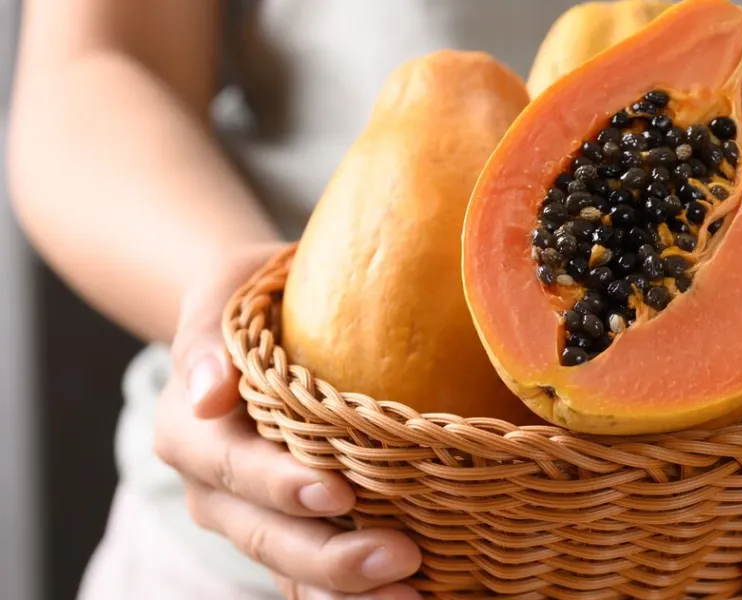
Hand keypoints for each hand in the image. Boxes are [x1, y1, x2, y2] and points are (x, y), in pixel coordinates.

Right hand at [152, 243, 422, 599]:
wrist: (251, 327)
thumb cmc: (249, 300)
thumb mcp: (223, 292)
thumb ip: (208, 337)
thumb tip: (209, 391)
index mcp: (191, 431)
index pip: (234, 468)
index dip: (281, 486)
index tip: (337, 492)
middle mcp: (213, 489)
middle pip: (266, 535)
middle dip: (331, 556)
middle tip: (402, 558)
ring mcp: (250, 519)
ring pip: (291, 570)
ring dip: (348, 593)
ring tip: (413, 598)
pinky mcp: (287, 536)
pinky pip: (312, 579)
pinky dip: (352, 597)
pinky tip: (412, 598)